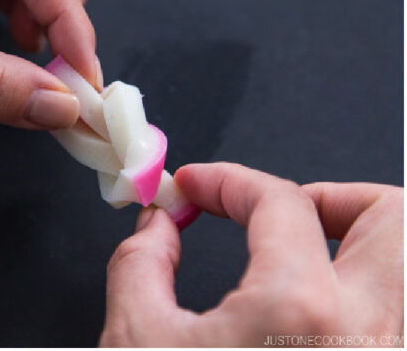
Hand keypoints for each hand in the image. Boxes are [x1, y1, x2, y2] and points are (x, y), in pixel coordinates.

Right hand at [102, 162, 402, 345]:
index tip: (198, 188)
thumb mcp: (136, 340)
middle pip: (391, 217)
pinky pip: (392, 319)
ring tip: (303, 256)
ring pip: (405, 271)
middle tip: (280, 212)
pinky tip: (311, 310)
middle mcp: (363, 333)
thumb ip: (141, 266)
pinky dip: (361, 297)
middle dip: (333, 200)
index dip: (229, 181)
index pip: (283, 202)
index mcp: (297, 309)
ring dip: (357, 248)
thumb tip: (159, 228)